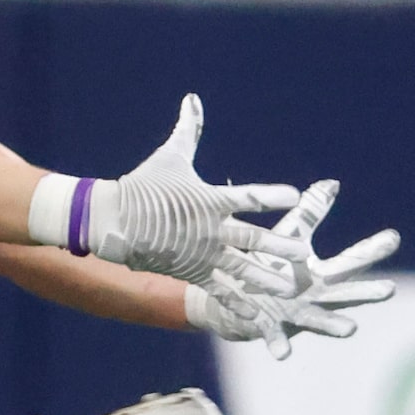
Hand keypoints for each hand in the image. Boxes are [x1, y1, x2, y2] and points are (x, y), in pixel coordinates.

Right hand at [63, 96, 305, 288]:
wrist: (109, 221)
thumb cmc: (142, 186)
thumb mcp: (169, 157)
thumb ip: (188, 131)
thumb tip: (192, 98)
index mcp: (210, 199)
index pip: (250, 196)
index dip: (274, 195)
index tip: (296, 195)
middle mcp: (210, 229)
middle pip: (253, 239)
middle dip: (280, 247)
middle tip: (304, 252)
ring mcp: (200, 254)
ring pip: (240, 269)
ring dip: (265, 279)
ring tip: (288, 288)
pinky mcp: (190, 272)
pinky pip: (217, 290)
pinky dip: (235, 303)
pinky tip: (255, 317)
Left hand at [186, 179, 398, 358]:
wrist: (235, 301)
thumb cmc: (268, 267)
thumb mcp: (289, 237)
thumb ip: (310, 214)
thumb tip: (331, 182)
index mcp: (320, 275)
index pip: (350, 261)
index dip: (371, 249)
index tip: (393, 237)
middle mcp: (314, 298)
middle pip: (344, 294)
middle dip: (366, 292)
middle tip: (390, 289)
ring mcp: (294, 316)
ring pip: (318, 321)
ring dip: (333, 325)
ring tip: (351, 329)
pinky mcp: (270, 329)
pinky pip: (276, 339)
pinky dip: (279, 345)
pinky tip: (283, 354)